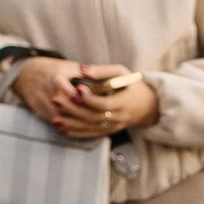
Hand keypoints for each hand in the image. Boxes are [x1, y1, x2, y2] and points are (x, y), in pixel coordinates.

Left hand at [15, 53, 155, 134]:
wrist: (149, 106)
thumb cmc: (133, 85)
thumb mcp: (122, 73)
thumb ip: (102, 71)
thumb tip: (82, 69)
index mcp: (124, 102)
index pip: (105, 104)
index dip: (90, 98)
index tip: (77, 89)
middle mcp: (119, 117)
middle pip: (94, 117)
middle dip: (74, 110)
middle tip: (56, 100)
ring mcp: (114, 126)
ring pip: (91, 127)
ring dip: (72, 124)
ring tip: (55, 119)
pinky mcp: (109, 131)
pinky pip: (92, 134)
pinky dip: (76, 133)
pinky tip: (63, 130)